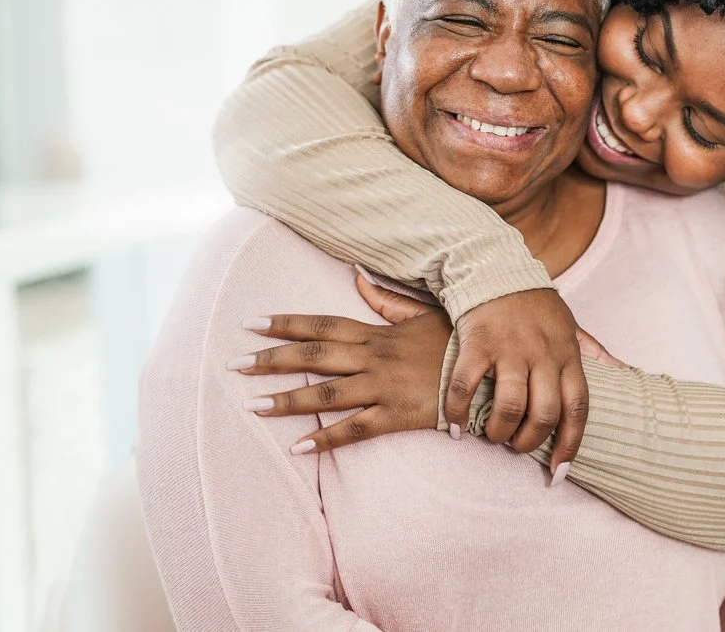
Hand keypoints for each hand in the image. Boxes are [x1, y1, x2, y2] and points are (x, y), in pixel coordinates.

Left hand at [233, 286, 449, 453]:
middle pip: (314, 357)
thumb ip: (386, 301)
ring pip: (327, 394)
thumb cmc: (457, 343)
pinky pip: (355, 429)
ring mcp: (384, 387)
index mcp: (377, 333)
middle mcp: (374, 358)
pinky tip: (298, 447)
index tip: (251, 323)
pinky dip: (325, 438)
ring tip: (252, 405)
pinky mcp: (397, 415)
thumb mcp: (423, 314)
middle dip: (271, 359)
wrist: (490, 373)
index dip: (286, 324)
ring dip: (287, 400)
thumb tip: (356, 276)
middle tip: (234, 364)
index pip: (322, 325)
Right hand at [420, 285, 588, 471]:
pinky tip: (454, 425)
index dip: (571, 443)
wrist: (497, 268)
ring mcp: (510, 349)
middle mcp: (543, 355)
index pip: (578, 407)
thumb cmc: (536, 305)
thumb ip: (596, 352)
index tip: (559, 470)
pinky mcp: (478, 343)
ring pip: (510, 407)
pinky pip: (466, 386)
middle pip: (545, 414)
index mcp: (568, 355)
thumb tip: (627, 373)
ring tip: (492, 435)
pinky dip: (457, 411)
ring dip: (499, 431)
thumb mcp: (573, 326)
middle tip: (516, 445)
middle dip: (530, 441)